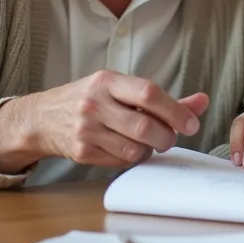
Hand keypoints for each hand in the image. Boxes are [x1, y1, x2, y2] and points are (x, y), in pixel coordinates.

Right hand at [0, 70, 208, 171]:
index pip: (149, 93)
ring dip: (150, 150)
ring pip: (136, 149)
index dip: (176, 110)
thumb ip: (162, 98)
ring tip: (147, 142)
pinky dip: (133, 158)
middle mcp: (95, 103)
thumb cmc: (89, 100)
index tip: (192, 123)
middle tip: (170, 137)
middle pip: (145, 126)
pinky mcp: (82, 152)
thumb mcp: (119, 89)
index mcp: (107, 81)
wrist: (41, 118)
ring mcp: (87, 129)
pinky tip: (128, 148)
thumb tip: (203, 101)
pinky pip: (121, 161)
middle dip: (166, 136)